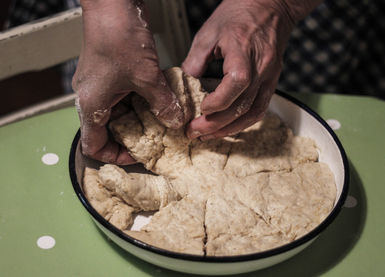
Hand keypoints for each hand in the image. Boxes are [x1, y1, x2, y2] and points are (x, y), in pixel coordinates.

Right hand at [73, 0, 184, 163]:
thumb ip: (162, 103)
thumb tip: (175, 122)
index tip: (137, 156)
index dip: (114, 156)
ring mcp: (99, 85)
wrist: (112, 4)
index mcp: (91, 104)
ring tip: (162, 120)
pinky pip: (123, 97)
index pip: (94, 146)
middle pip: (107, 131)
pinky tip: (158, 99)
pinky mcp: (109, 73)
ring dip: (139, 118)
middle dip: (132, 137)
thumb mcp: (146, 76)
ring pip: (118, 114)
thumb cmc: (118, 37)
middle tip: (156, 139)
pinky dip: (140, 102)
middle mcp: (91, 97)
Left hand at [183, 0, 319, 139]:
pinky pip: (260, 108)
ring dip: (229, 129)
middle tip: (194, 132)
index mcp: (244, 52)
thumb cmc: (238, 14)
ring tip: (208, 136)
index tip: (199, 110)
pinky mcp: (272, 82)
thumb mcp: (208, 33)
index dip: (216, 102)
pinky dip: (243, 122)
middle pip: (242, 106)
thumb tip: (184, 86)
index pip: (236, 84)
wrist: (270, 6)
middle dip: (215, 124)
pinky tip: (228, 127)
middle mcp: (261, 68)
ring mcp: (270, 77)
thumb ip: (195, 61)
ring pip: (253, 113)